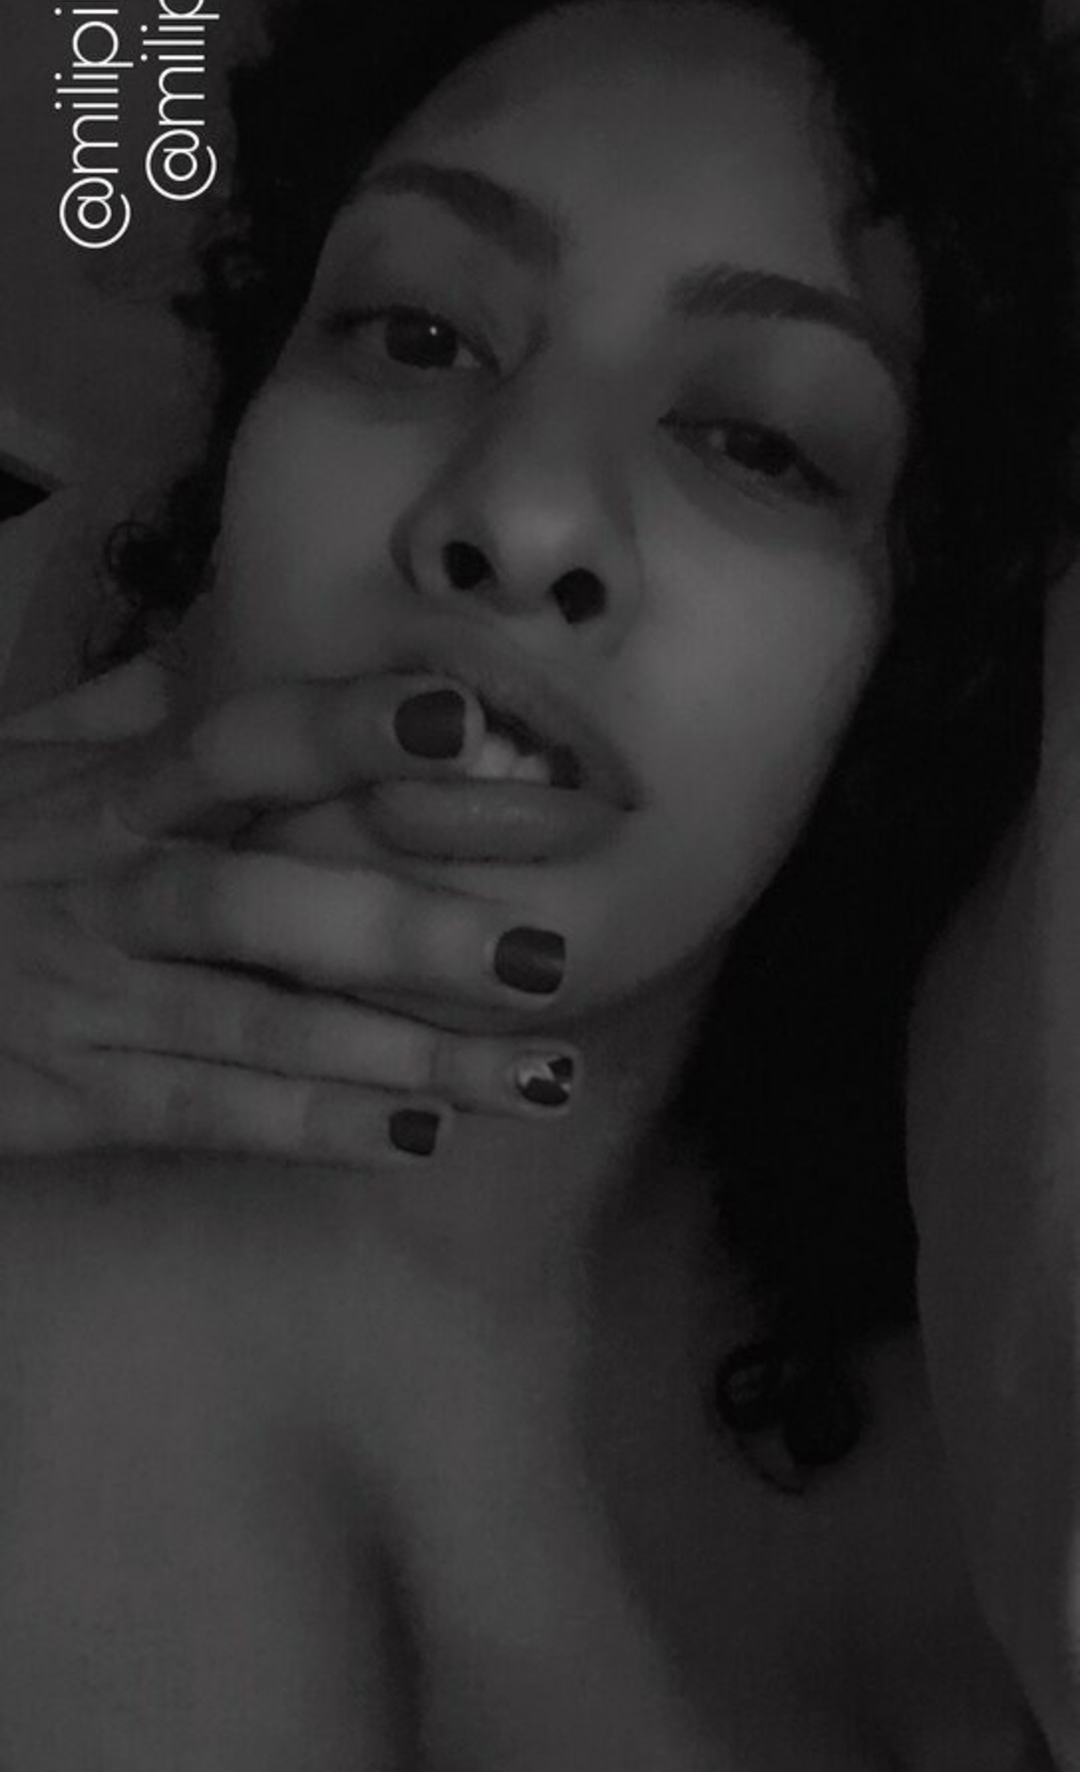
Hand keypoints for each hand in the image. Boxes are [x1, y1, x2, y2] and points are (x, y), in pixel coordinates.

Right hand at [0, 657, 578, 1159]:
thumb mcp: (12, 760)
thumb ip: (124, 708)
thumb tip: (224, 634)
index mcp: (105, 793)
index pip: (234, 744)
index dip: (341, 729)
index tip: (459, 722)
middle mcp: (107, 890)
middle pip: (264, 903)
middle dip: (407, 932)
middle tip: (550, 954)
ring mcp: (93, 999)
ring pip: (263, 1029)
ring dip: (407, 1055)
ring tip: (540, 1076)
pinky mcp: (73, 1095)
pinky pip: (210, 1113)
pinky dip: (314, 1128)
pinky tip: (419, 1137)